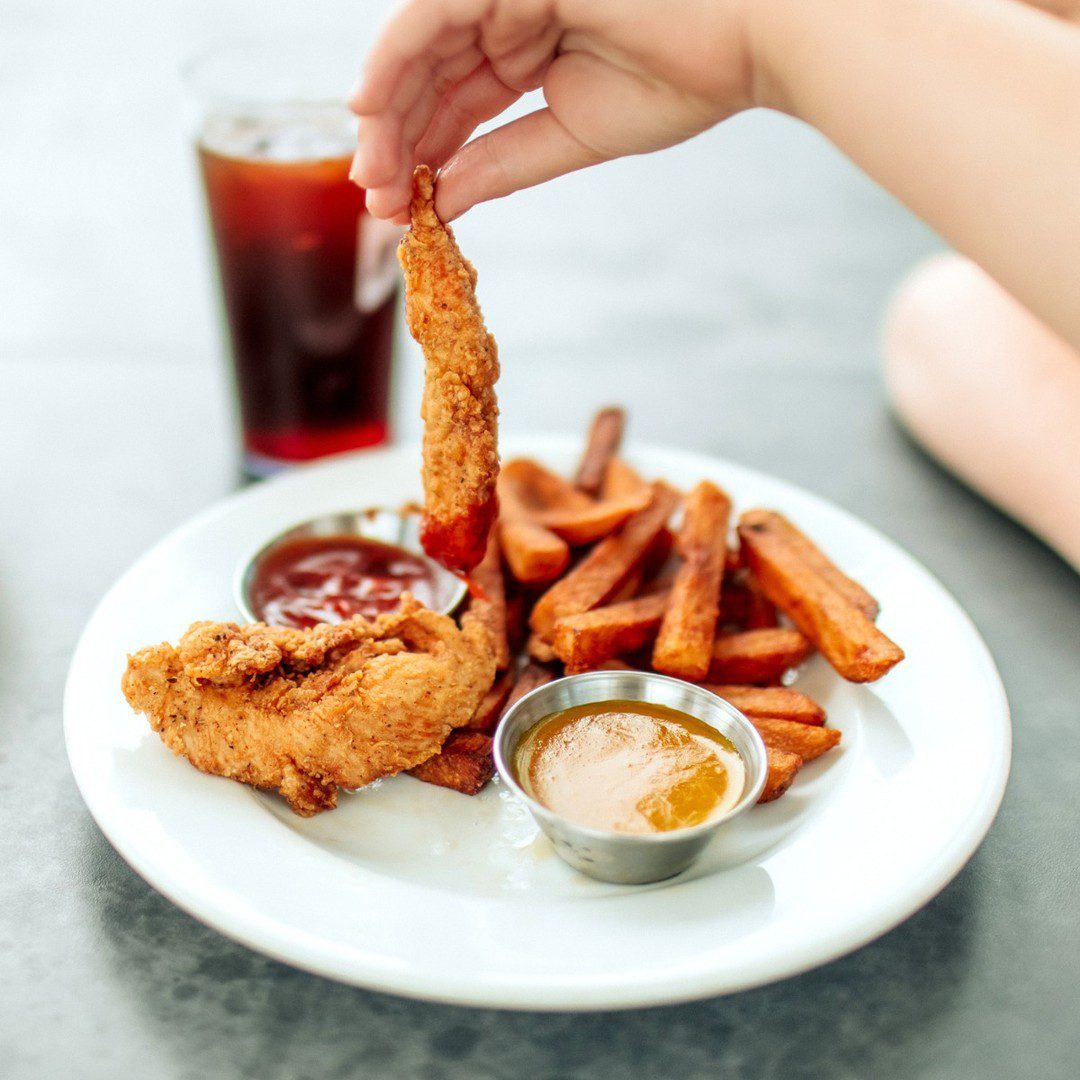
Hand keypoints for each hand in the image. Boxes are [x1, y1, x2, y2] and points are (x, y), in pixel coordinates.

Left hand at [349, 0, 759, 220]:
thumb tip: (442, 202)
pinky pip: (431, 13)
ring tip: (373, 175)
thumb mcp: (572, 136)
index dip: (423, 152)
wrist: (748, 37)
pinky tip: (367, 107)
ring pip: (420, 47)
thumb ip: (503, 164)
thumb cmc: (681, 80)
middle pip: (429, 76)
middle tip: (377, 199)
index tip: (400, 207)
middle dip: (396, 138)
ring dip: (387, 112)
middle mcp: (510, 10)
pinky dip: (393, 56)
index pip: (456, 101)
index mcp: (529, 45)